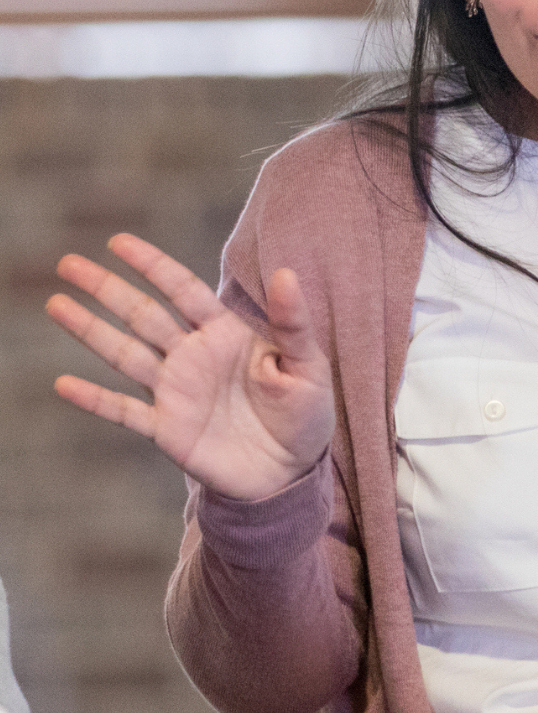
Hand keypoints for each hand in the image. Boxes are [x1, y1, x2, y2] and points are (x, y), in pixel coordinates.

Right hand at [47, 234, 333, 503]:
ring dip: (90, 330)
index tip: (117, 242)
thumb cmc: (306, 412)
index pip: (183, 290)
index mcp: (225, 334)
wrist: (292, 470)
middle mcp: (192, 356)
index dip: (152, 265)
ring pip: (124, 354)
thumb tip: (287, 273)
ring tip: (56, 304)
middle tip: (68, 263)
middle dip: (106, 288)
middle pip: (143, 314)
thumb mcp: (308, 365)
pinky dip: (94, 399)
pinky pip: (124, 411)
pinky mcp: (167, 429)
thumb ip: (294, 322)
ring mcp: (175, 391)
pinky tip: (63, 383)